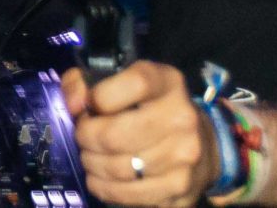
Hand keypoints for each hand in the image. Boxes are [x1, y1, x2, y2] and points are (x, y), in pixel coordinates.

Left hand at [61, 60, 216, 207]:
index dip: (99, 97)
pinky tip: (101, 178)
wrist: (203, 144)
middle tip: (82, 137)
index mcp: (167, 84)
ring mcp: (184, 158)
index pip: (133, 84)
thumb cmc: (151, 108)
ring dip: (93, 164)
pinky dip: (105, 189)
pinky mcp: (180, 189)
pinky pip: (128, 195)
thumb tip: (73, 104)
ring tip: (90, 157)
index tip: (87, 106)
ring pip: (118, 169)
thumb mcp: (123, 81)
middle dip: (86, 138)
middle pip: (114, 135)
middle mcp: (181, 119)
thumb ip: (85, 81)